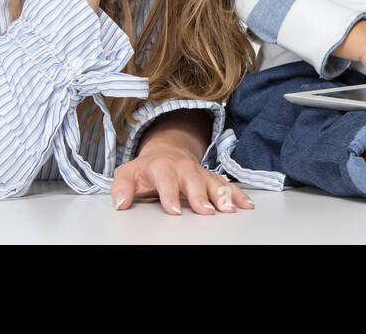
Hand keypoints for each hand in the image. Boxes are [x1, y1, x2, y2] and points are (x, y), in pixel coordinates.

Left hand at [111, 115, 253, 215]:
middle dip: (200, 195)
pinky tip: (245, 205)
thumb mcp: (127, 174)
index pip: (166, 178)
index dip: (170, 194)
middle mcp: (183, 167)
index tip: (175, 210)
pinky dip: (236, 194)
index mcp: (161, 165)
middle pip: (193, 179)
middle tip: (206, 211)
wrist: (165, 153)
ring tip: (229, 209)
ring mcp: (199, 171)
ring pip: (212, 181)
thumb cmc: (145, 170)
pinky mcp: (210, 178)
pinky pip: (226, 184)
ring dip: (222, 194)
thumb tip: (120, 203)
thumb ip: (120, 187)